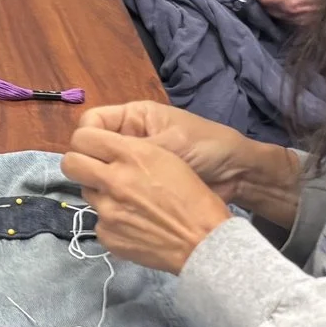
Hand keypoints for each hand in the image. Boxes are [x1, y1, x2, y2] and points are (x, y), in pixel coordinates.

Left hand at [62, 128, 232, 274]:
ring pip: (86, 193)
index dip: (85, 141)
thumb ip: (131, 151)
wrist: (202, 242)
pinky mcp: (107, 235)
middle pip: (70, 164)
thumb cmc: (192, 197)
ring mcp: (107, 210)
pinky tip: (135, 224)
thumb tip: (105, 151)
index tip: (91, 147)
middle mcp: (114, 180)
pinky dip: (113, 222)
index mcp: (131, 155)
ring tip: (128, 202)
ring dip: (101, 194)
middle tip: (93, 171)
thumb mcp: (167, 159)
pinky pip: (99, 221)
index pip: (82, 137)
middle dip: (78, 164)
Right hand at [73, 102, 262, 194]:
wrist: (238, 175)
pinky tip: (122, 207)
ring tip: (114, 196)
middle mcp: (127, 141)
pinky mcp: (138, 188)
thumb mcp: (171, 143)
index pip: (92, 124)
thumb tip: (98, 158)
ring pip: (98, 174)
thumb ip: (135, 147)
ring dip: (102, 185)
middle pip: (90, 150)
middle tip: (101, 180)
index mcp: (133, 119)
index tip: (93, 156)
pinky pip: (114, 193)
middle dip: (90, 164)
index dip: (87, 139)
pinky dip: (113, 199)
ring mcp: (131, 166)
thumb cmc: (207, 148)